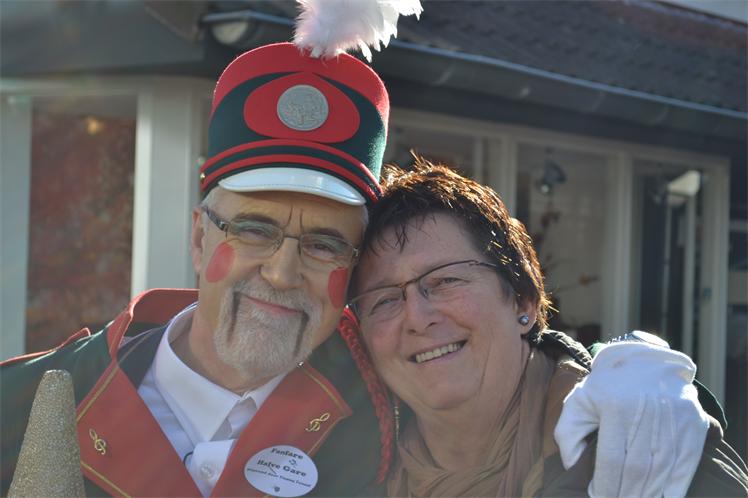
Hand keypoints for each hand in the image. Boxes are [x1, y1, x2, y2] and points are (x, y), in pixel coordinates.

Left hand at [554, 338, 709, 496]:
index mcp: (614, 405)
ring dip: (648, 493)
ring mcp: (673, 417)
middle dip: (626, 493)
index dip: (605, 484)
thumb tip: (573, 467)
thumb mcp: (578, 403)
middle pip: (636, 468)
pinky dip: (675, 486)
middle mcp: (646, 410)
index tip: (598, 497)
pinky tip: (663, 497)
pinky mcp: (693, 422)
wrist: (644, 359)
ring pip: (661, 468)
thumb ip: (567, 435)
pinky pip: (686, 463)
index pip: (610, 457)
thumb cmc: (605, 388)